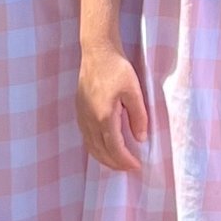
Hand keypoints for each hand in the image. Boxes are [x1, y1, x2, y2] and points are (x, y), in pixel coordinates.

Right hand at [77, 45, 148, 172]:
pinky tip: (103, 146)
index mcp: (104, 117)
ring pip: (90, 146)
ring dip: (103, 158)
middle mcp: (90, 120)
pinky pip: (86, 137)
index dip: (125, 160)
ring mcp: (82, 116)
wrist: (97, 52)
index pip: (114, 148)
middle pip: (100, 152)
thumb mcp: (134, 92)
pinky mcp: (79, 110)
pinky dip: (95, 148)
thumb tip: (140, 138)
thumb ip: (139, 116)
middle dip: (114, 164)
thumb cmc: (117, 69)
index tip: (136, 166)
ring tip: (117, 162)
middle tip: (128, 168)